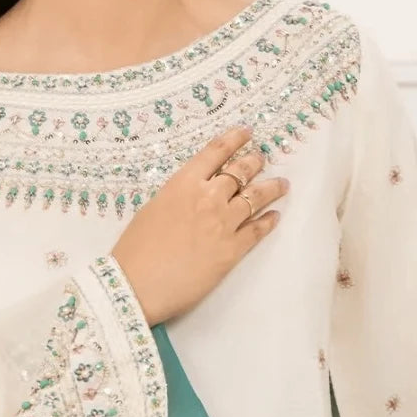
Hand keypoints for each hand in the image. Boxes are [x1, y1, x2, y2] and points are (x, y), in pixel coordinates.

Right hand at [111, 125, 288, 325]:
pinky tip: (275, 217)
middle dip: (255, 161)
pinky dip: (269, 221)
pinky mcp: (232, 250)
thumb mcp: (152, 209)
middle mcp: (207, 198)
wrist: (137, 284)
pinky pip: (257, 230)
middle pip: (241, 171)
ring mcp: (223, 223)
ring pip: (256, 197)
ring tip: (282, 184)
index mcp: (183, 184)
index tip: (246, 132)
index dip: (234, 139)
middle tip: (262, 158)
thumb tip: (190, 196)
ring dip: (272, 188)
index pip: (215, 152)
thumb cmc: (135, 250)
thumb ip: (176, 197)